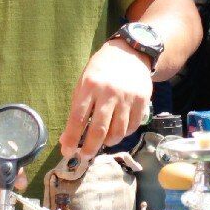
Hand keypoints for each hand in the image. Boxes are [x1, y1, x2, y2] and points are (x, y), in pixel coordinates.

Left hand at [60, 40, 152, 157]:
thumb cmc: (101, 70)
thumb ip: (76, 110)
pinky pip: (132, 126)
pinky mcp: (142, 100)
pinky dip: (124, 134)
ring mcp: (128, 97)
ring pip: (118, 132)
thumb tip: (67, 140)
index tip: (67, 152)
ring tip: (103, 142)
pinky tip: (117, 131)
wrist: (130, 53)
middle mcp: (109, 92)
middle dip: (90, 148)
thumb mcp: (84, 83)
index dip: (72, 139)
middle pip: (99, 130)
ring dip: (108, 142)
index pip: (78, 119)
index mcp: (90, 86)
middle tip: (84, 156)